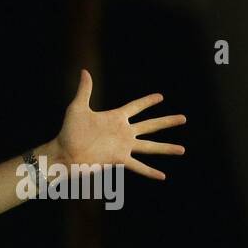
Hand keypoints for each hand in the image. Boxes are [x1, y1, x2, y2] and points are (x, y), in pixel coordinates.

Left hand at [52, 69, 185, 179]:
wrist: (64, 154)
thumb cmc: (68, 132)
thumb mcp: (77, 108)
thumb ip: (85, 90)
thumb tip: (84, 70)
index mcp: (115, 118)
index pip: (136, 107)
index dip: (147, 101)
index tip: (161, 97)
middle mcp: (123, 132)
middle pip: (150, 125)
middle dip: (167, 121)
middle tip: (184, 118)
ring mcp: (123, 146)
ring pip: (150, 146)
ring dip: (166, 148)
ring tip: (182, 150)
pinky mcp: (119, 159)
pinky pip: (138, 166)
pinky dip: (150, 171)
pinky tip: (163, 176)